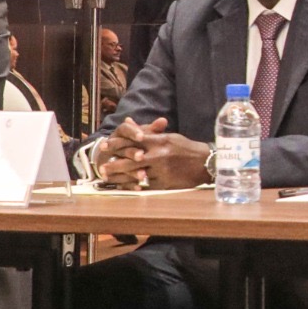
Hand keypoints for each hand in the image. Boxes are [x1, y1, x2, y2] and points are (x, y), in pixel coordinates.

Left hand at [94, 118, 208, 189]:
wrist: (205, 163)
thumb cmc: (186, 148)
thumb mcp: (169, 137)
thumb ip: (148, 132)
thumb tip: (128, 122)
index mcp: (160, 141)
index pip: (134, 140)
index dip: (117, 143)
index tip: (105, 146)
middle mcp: (159, 155)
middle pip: (131, 159)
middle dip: (114, 163)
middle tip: (102, 167)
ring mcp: (162, 170)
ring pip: (137, 174)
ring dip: (121, 176)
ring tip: (110, 178)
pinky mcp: (165, 183)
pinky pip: (148, 185)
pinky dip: (139, 185)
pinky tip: (129, 186)